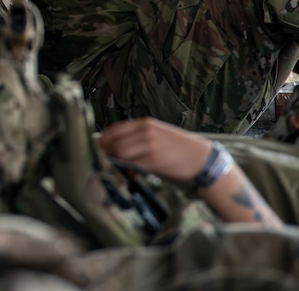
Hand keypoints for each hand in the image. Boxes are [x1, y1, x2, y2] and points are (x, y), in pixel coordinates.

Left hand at [96, 118, 212, 182]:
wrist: (201, 158)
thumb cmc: (177, 148)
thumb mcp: (156, 135)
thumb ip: (137, 139)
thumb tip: (113, 149)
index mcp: (145, 123)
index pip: (114, 129)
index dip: (103, 140)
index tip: (97, 149)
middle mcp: (145, 131)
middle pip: (114, 142)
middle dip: (106, 154)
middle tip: (104, 164)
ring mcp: (150, 145)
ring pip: (121, 154)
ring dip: (116, 164)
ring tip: (120, 170)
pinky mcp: (155, 160)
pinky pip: (133, 166)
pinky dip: (129, 172)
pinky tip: (133, 175)